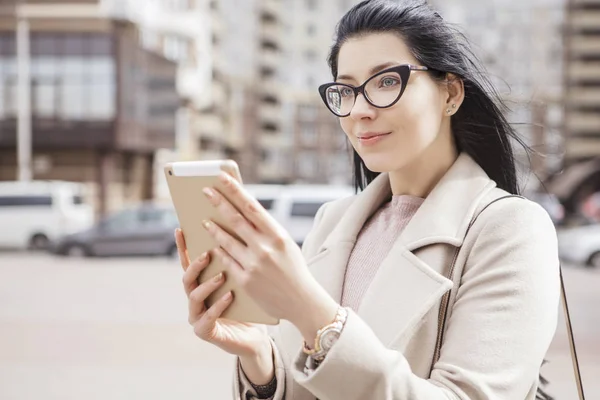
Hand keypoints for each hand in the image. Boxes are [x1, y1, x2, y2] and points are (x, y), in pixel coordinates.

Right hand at [175, 229, 270, 359]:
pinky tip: (229, 296)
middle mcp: (195, 299)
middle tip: (208, 254)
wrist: (255, 337)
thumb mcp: (243, 281)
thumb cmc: (249, 306)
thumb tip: (237, 235)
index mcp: (201, 284)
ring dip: (208, 284)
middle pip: (187, 278)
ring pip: (194, 296)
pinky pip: (207, 318)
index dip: (183, 247)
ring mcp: (196, 316)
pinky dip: (218, 306)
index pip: (188, 263)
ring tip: (222, 276)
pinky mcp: (204, 332)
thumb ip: (234, 264)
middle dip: (195, 265)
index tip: (181, 229)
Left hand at [201, 173, 337, 341]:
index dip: (234, 190)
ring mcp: (254, 265)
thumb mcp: (286, 245)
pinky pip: (227, 261)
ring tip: (204, 220)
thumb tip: (244, 213)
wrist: (302, 302)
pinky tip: (212, 244)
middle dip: (218, 202)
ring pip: (226, 240)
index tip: (221, 177)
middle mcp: (265, 247)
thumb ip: (267, 231)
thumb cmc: (294, 270)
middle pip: (235, 219)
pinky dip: (219, 251)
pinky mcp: (245, 280)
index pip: (251, 206)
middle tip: (205, 191)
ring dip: (213, 228)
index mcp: (278, 235)